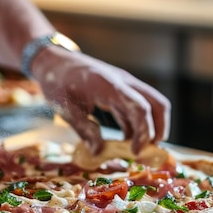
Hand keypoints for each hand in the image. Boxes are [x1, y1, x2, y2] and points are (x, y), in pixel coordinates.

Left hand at [32, 48, 170, 154]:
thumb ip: (84, 129)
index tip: (135, 152)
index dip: (143, 131)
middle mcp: (123, 83)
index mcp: (109, 85)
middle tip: (146, 152)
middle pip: (157, 104)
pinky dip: (137, 125)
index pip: (139, 107)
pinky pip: (138, 108)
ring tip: (135, 150)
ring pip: (151, 105)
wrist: (54, 60)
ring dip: (149, 128)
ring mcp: (124, 86)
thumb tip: (98, 152)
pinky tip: (125, 140)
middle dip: (158, 130)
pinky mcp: (121, 91)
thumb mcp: (64, 108)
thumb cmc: (57, 81)